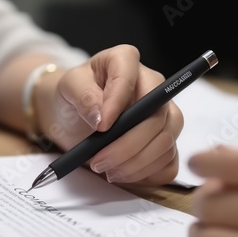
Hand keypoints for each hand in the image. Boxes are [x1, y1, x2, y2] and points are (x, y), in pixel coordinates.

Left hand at [35, 44, 183, 186]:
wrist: (73, 115)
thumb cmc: (73, 96)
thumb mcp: (69, 87)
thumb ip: (82, 95)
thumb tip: (101, 117)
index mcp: (126, 61)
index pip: (130, 78)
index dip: (117, 104)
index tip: (100, 127)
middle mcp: (152, 86)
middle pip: (156, 119)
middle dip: (126, 146)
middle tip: (98, 162)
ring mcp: (164, 115)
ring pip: (165, 143)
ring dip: (135, 164)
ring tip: (107, 171)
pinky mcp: (165, 141)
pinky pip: (168, 163)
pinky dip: (147, 174)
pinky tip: (124, 174)